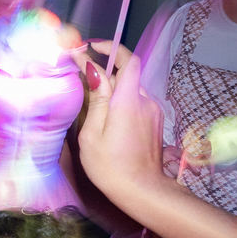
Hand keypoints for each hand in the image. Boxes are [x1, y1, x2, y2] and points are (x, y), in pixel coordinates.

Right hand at [75, 42, 169, 201]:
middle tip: (82, 75)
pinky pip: (136, 102)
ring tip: (92, 102)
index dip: (111, 48)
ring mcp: (152, 111)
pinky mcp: (154, 121)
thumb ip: (96, 99)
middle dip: (105, 70)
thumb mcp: (92, 134)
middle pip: (127, 74)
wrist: (142, 190)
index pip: (127, 61)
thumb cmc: (110, 166)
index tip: (90, 47)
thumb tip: (93, 71)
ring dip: (113, 89)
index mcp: (127, 101)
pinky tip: (108, 119)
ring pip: (130, 90)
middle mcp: (144, 101)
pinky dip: (121, 102)